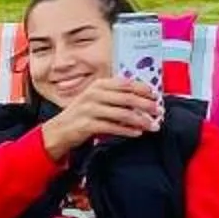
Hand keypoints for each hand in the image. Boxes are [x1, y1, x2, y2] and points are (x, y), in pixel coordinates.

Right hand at [39, 79, 163, 159]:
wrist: (59, 130)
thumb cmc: (82, 114)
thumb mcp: (96, 98)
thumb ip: (115, 95)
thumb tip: (142, 98)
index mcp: (98, 85)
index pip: (126, 84)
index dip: (143, 89)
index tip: (156, 95)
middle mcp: (94, 94)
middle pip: (127, 98)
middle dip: (146, 105)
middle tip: (159, 111)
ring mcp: (90, 109)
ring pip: (122, 114)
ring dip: (141, 120)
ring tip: (153, 126)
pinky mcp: (87, 125)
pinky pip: (112, 127)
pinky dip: (127, 130)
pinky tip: (137, 133)